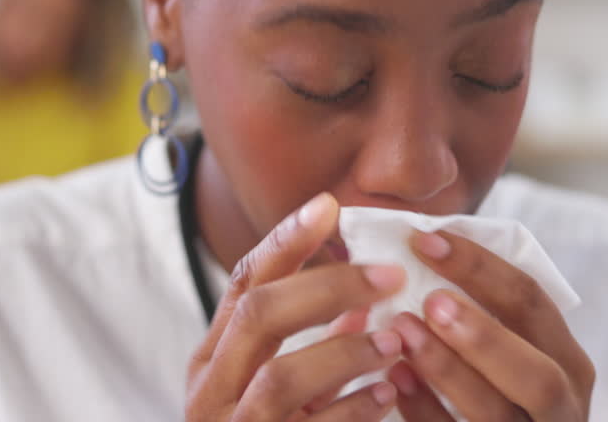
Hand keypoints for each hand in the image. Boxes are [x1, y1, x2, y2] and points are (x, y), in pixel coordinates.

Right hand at [186, 193, 406, 420]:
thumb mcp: (277, 395)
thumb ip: (312, 351)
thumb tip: (359, 304)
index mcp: (212, 360)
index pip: (244, 282)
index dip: (285, 241)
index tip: (329, 206)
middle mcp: (212, 390)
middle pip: (258, 315)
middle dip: (329, 287)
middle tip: (391, 274)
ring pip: (280, 377)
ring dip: (345, 352)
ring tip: (395, 342)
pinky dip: (351, 411)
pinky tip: (386, 395)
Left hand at [387, 231, 593, 420]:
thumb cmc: (504, 386)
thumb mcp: (518, 349)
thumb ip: (488, 310)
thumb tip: (423, 247)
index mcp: (566, 360)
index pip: (532, 302)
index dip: (480, 268)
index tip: (424, 241)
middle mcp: (561, 406)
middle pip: (537, 373)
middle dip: (484, 336)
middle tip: (431, 302)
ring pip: (496, 412)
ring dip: (447, 370)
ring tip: (403, 333)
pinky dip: (424, 409)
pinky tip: (395, 379)